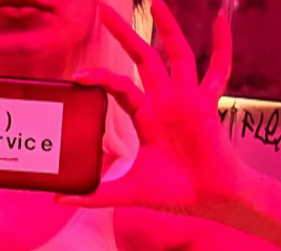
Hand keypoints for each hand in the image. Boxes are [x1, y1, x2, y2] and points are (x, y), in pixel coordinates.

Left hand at [58, 1, 243, 216]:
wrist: (209, 201)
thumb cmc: (175, 193)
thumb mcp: (128, 192)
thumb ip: (96, 194)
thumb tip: (59, 200)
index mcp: (147, 116)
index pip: (120, 86)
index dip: (100, 79)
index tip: (78, 77)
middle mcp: (166, 101)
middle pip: (143, 57)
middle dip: (125, 33)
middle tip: (103, 7)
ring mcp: (188, 100)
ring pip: (178, 54)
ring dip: (167, 27)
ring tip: (155, 1)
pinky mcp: (208, 105)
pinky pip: (218, 70)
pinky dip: (222, 45)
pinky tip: (222, 19)